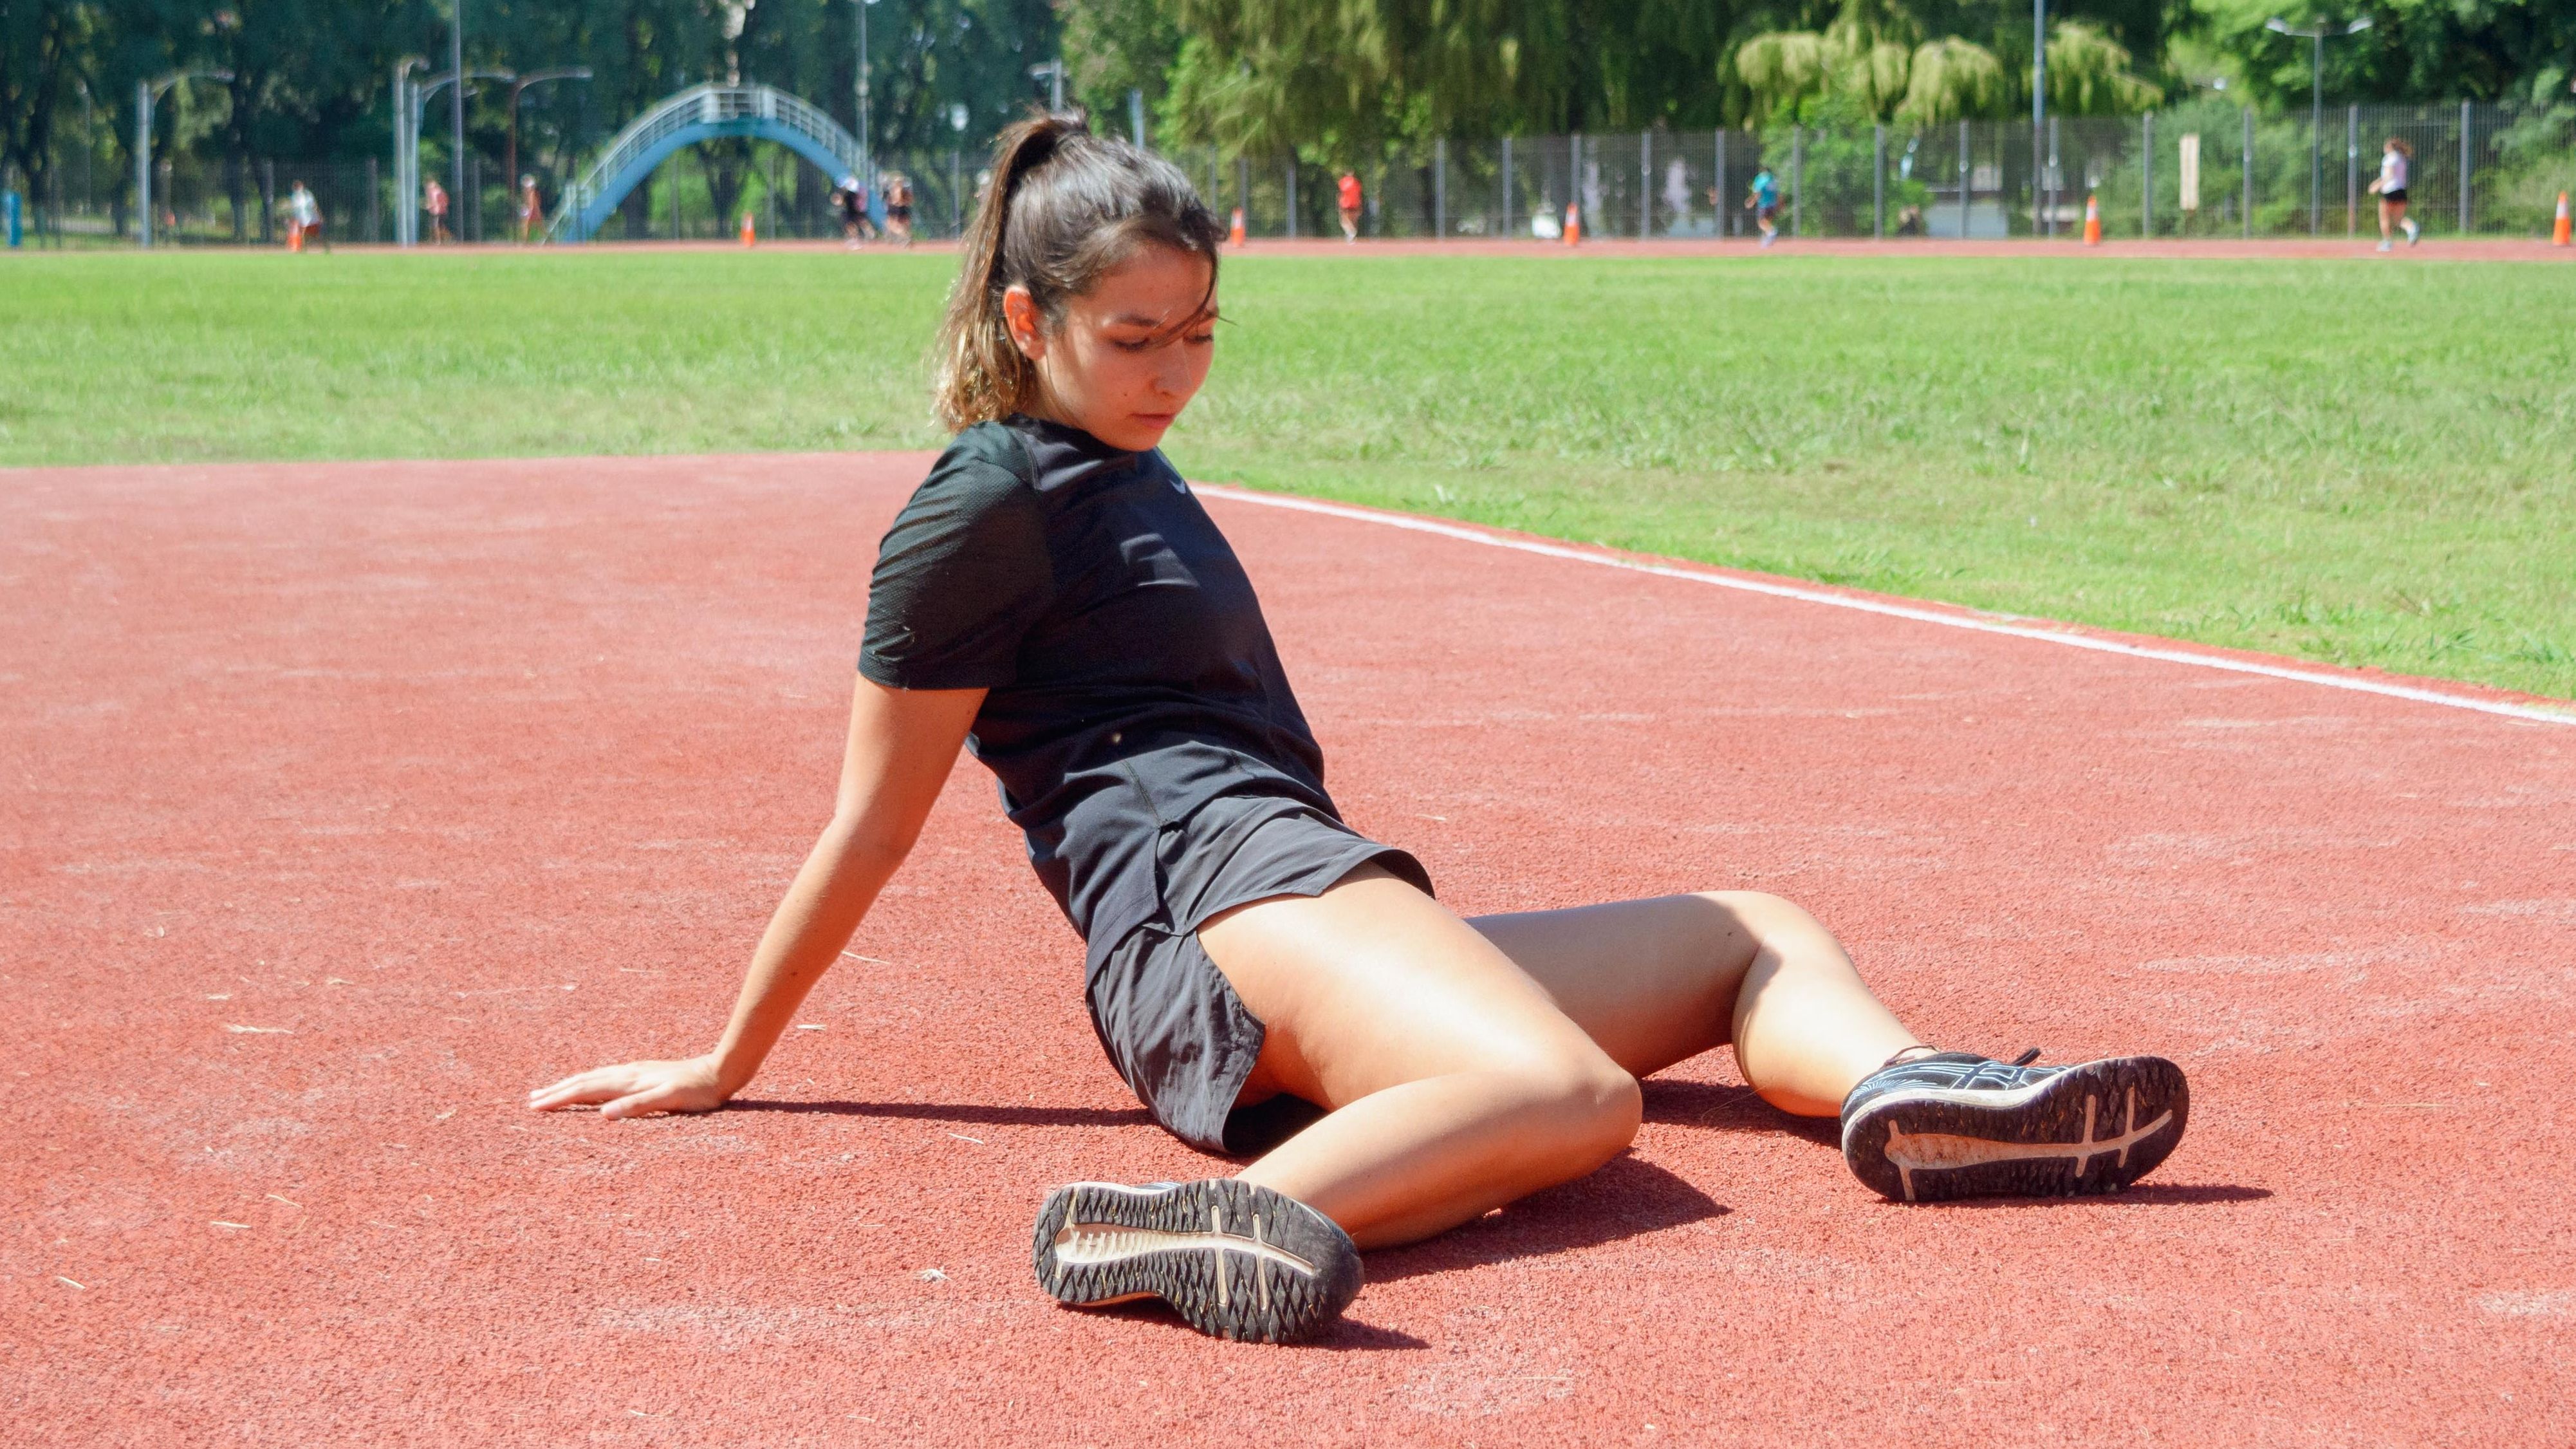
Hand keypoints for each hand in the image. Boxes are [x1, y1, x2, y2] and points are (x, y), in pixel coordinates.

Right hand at [527, 1054, 727, 1118]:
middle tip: (531, 1098)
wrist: (720, 1072)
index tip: (535, 1106)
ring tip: (551, 1089)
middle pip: (584, 1080)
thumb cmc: (697, 1092)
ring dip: (571, 1084)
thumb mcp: (668, 1100)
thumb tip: (604, 1114)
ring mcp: (636, 1072)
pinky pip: (608, 1077)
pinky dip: (591, 1082)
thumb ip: (637, 1106)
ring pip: (595, 1077)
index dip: (560, 1099)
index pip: (585, 1089)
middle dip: (557, 1090)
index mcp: (628, 1081)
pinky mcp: (644, 1073)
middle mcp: (628, 1073)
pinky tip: (592, 1085)